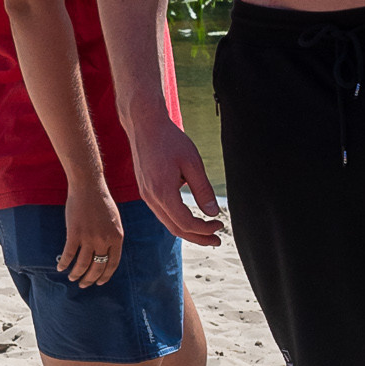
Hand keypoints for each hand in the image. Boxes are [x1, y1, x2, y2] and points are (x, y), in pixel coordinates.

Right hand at [57, 179, 124, 287]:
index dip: (105, 276)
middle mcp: (104, 241)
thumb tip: (106, 253)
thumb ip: (112, 237)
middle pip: (97, 267)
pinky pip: (68, 254)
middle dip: (90, 279)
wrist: (89, 187)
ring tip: (73, 278)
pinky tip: (61, 268)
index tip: (99, 282)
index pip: (112, 264)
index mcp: (117, 238)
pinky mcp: (74, 233)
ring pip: (83, 264)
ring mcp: (89, 238)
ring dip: (76, 274)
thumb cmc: (101, 202)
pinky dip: (64, 263)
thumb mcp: (114, 221)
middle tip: (84, 284)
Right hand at [132, 115, 223, 246]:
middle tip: (217, 241)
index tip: (220, 225)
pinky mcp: (145, 190)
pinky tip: (190, 218)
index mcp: (163, 192)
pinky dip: (177, 220)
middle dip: (198, 237)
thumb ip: (203, 189)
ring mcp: (145, 195)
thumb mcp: (193, 162)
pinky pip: (162, 213)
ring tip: (207, 233)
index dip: (205, 229)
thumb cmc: (170, 140)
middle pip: (175, 229)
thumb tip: (213, 212)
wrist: (144, 125)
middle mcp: (151, 198)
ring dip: (188, 230)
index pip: (186, 223)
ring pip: (167, 223)